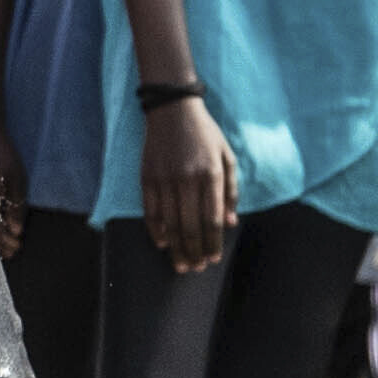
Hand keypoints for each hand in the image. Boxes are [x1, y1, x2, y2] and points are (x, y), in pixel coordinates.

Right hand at [140, 88, 236, 270]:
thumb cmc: (205, 134)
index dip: (212, 243)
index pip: (211, 219)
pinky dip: (156, 230)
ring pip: (170, 223)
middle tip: (196, 268)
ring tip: (181, 265)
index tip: (213, 259)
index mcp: (210, 174)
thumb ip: (230, 191)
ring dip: (176, 248)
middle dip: (194, 252)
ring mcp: (165, 178)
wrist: (172, 109)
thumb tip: (230, 223)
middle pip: (190, 226)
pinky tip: (163, 243)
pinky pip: (150, 210)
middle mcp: (187, 178)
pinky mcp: (147, 176)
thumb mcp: (226, 156)